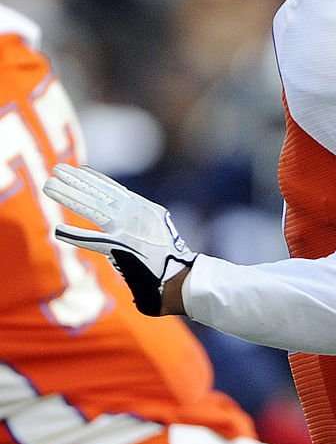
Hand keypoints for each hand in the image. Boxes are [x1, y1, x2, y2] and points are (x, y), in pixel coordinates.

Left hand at [43, 165, 195, 316]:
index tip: (77, 170)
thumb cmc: (170, 254)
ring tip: (49, 187)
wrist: (177, 274)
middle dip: (75, 180)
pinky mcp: (118, 246)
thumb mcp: (159, 224)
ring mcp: (124, 228)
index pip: (112, 187)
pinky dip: (73, 235)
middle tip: (56, 170)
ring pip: (90, 206)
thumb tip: (129, 212)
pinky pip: (90, 239)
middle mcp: (132, 212)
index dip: (93, 178)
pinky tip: (57, 230)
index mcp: (141, 206)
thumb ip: (141, 215)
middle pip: (97, 191)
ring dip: (68, 196)